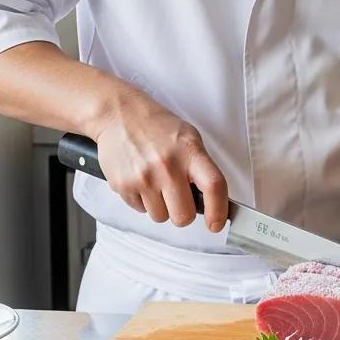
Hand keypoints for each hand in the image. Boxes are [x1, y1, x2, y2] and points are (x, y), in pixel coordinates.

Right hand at [94, 89, 228, 232]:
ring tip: (157, 183)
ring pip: (161, 217)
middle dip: (183, 213)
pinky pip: (140, 211)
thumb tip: (212, 199)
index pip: (214, 186)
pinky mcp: (123, 186)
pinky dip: (143, 201)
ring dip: (161, 207)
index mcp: (190, 152)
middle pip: (184, 216)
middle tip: (179, 198)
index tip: (216, 223)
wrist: (120, 115)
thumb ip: (201, 167)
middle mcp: (167, 166)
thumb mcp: (189, 138)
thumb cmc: (157, 127)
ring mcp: (144, 178)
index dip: (219, 211)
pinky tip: (142, 180)